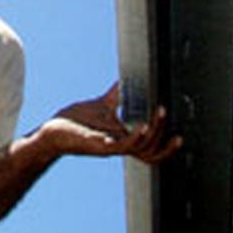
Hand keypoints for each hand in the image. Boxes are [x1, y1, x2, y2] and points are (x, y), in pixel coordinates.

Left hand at [42, 82, 181, 164]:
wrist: (53, 130)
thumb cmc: (75, 120)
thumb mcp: (102, 105)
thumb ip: (116, 95)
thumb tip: (124, 80)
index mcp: (123, 139)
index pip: (151, 150)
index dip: (167, 148)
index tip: (180, 136)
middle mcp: (120, 146)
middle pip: (151, 152)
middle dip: (165, 141)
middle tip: (170, 119)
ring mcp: (112, 148)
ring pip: (141, 149)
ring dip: (153, 133)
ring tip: (158, 114)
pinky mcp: (101, 146)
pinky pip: (124, 146)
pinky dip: (136, 137)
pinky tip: (143, 126)